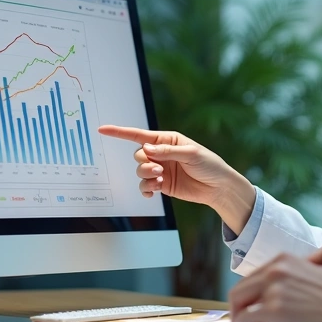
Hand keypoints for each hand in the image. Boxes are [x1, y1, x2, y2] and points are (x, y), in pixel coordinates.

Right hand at [98, 125, 255, 231]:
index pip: (139, 135)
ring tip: (160, 180)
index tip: (102, 129)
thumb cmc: (209, 165)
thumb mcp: (191, 154)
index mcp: (167, 140)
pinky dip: (146, 189)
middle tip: (158, 170)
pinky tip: (153, 192)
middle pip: (138, 155)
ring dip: (146, 176)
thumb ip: (168, 151)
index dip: (119, 132)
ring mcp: (161, 169)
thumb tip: (147, 148)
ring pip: (140, 171)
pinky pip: (145, 186)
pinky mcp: (162, 185)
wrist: (218, 187)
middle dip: (144, 162)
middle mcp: (161, 154)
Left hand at [228, 253, 321, 321]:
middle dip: (239, 311)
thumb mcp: (312, 278)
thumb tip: (270, 299)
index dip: (249, 298)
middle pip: (239, 291)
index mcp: (285, 260)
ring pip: (238, 306)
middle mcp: (276, 269)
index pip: (252, 278)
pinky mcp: (275, 309)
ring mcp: (274, 288)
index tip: (251, 311)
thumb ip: (290, 281)